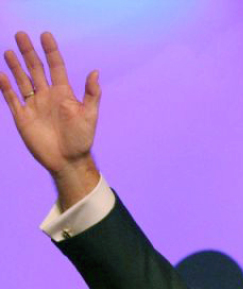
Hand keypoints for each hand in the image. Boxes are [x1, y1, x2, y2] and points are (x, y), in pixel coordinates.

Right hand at [0, 31, 100, 207]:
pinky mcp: (23, 117)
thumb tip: (95, 72)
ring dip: (15, 66)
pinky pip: (12, 98)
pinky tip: (1, 74)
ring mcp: (34, 105)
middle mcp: (47, 96)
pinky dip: (5, 86)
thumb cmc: (82, 139)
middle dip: (29, 52)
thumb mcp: (90, 115)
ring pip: (22, 80)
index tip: (45, 35)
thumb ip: (92, 94)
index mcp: (64, 93)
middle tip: (21, 35)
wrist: (68, 160)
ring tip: (9, 51)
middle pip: (36, 69)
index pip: (56, 67)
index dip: (51, 51)